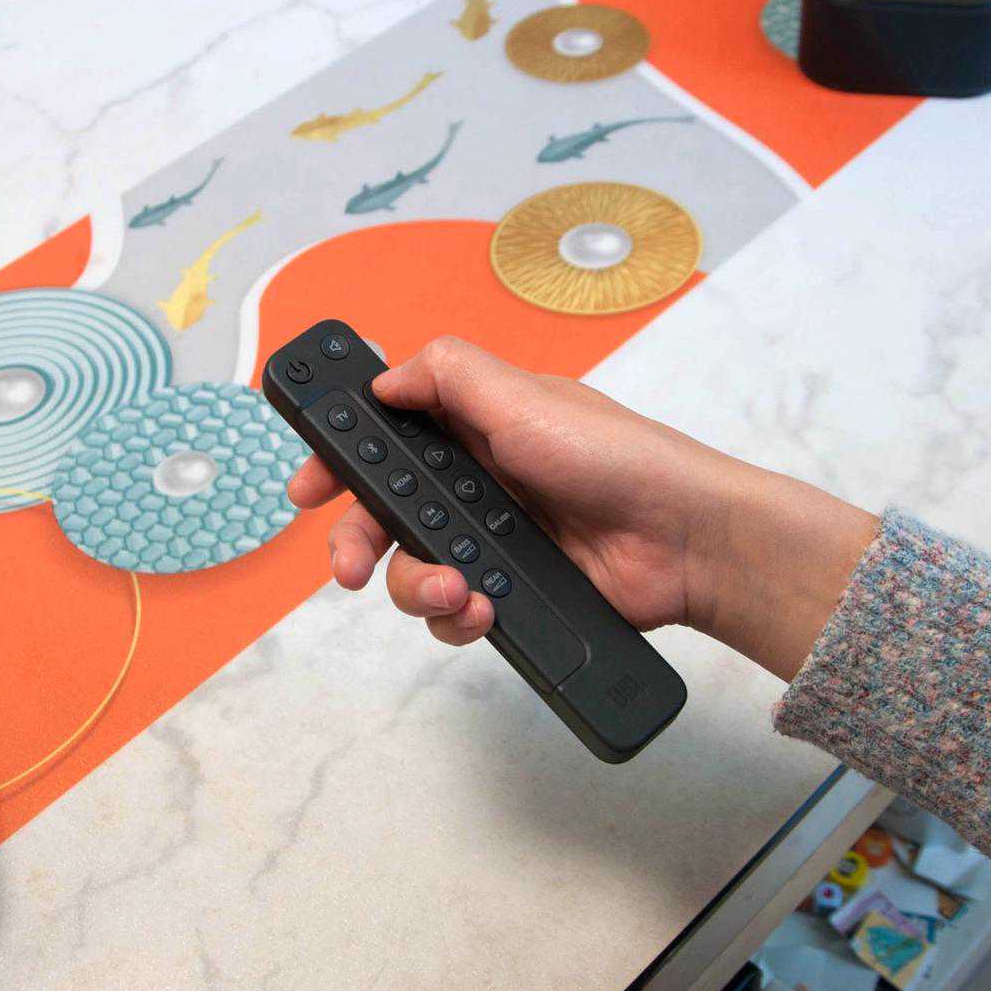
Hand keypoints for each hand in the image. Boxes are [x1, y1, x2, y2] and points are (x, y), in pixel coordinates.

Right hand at [286, 336, 879, 678]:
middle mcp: (476, 483)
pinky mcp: (512, 593)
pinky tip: (484, 609)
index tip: (308, 489)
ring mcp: (493, 542)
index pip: (386, 438)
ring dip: (417, 584)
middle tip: (350, 566)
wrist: (682, 541)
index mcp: (473, 426)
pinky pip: (453, 612)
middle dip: (358, 542)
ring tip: (458, 588)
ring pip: (412, 571)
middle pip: (384, 516)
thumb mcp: (524, 395)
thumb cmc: (615, 457)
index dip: (341, 462)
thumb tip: (383, 377)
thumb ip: (445, 375)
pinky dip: (457, 615)